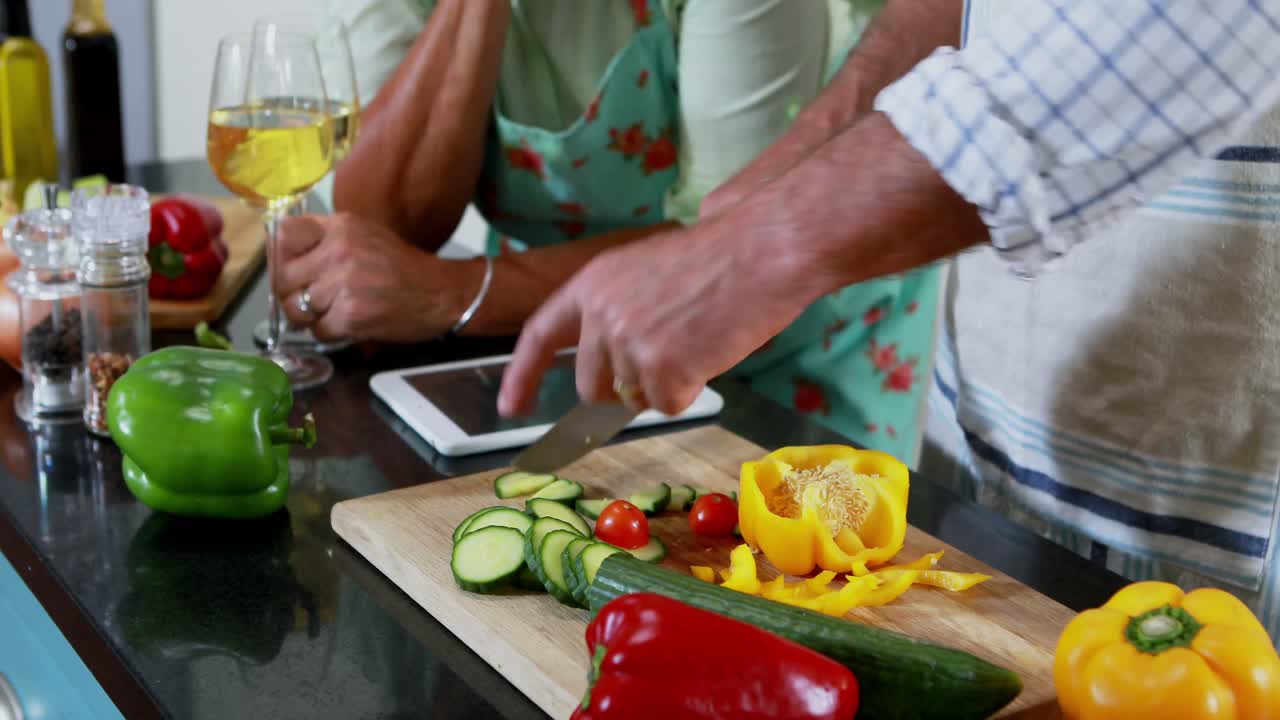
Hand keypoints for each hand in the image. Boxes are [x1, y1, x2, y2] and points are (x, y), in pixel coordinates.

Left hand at [273, 213, 479, 341]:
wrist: (441, 294)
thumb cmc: (403, 268)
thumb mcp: (365, 235)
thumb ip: (327, 239)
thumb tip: (283, 255)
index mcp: (341, 226)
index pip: (284, 234)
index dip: (279, 256)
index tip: (290, 268)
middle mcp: (339, 250)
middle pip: (282, 277)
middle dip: (290, 294)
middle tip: (308, 300)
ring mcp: (345, 283)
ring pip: (296, 307)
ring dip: (309, 317)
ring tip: (331, 313)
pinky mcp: (352, 314)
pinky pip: (318, 330)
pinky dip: (329, 333)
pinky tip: (347, 325)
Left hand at [498, 215, 820, 415]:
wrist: (761, 249)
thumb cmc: (720, 259)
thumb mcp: (647, 273)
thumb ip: (618, 314)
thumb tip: (613, 371)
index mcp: (592, 283)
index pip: (540, 334)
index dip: (523, 374)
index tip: (510, 407)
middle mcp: (600, 314)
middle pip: (592, 385)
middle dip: (623, 388)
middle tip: (670, 361)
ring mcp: (627, 343)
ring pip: (636, 397)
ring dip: (668, 383)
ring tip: (699, 340)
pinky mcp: (660, 368)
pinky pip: (669, 404)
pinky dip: (693, 389)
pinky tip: (711, 351)